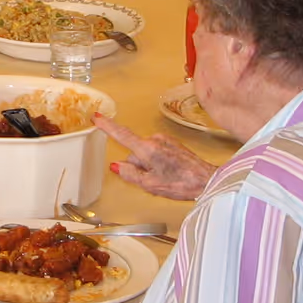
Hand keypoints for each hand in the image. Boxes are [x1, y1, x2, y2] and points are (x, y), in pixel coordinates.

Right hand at [95, 115, 215, 201]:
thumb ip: (130, 174)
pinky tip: (169, 173)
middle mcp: (155, 139)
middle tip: (152, 180)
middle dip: (137, 165)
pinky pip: (156, 151)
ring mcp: (165, 140)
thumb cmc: (181, 183)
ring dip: (148, 165)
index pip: (121, 135)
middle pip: (134, 152)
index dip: (107, 127)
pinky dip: (157, 162)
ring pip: (145, 153)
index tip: (97, 118)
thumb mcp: (149, 184)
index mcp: (147, 149)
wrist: (206, 180)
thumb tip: (116, 165)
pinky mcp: (172, 143)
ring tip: (164, 178)